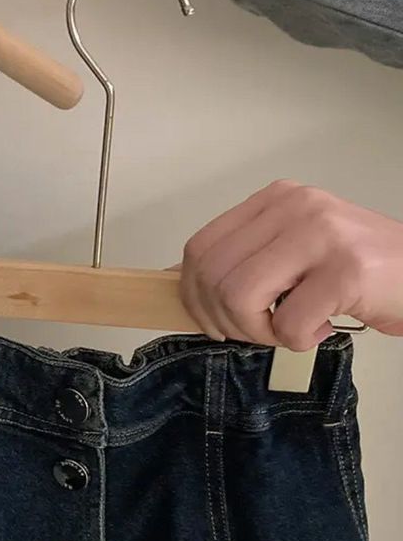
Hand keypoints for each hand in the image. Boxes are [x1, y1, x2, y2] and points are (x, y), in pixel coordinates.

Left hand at [178, 180, 402, 349]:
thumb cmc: (357, 272)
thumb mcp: (292, 252)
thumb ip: (245, 261)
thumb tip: (183, 287)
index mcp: (275, 200)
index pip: (200, 249)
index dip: (193, 294)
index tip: (212, 320)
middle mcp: (295, 207)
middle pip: (213, 276)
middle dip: (224, 320)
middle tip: (257, 332)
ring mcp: (321, 234)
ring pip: (239, 297)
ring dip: (258, 332)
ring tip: (287, 330)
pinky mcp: (347, 269)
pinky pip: (287, 323)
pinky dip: (297, 340)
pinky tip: (321, 327)